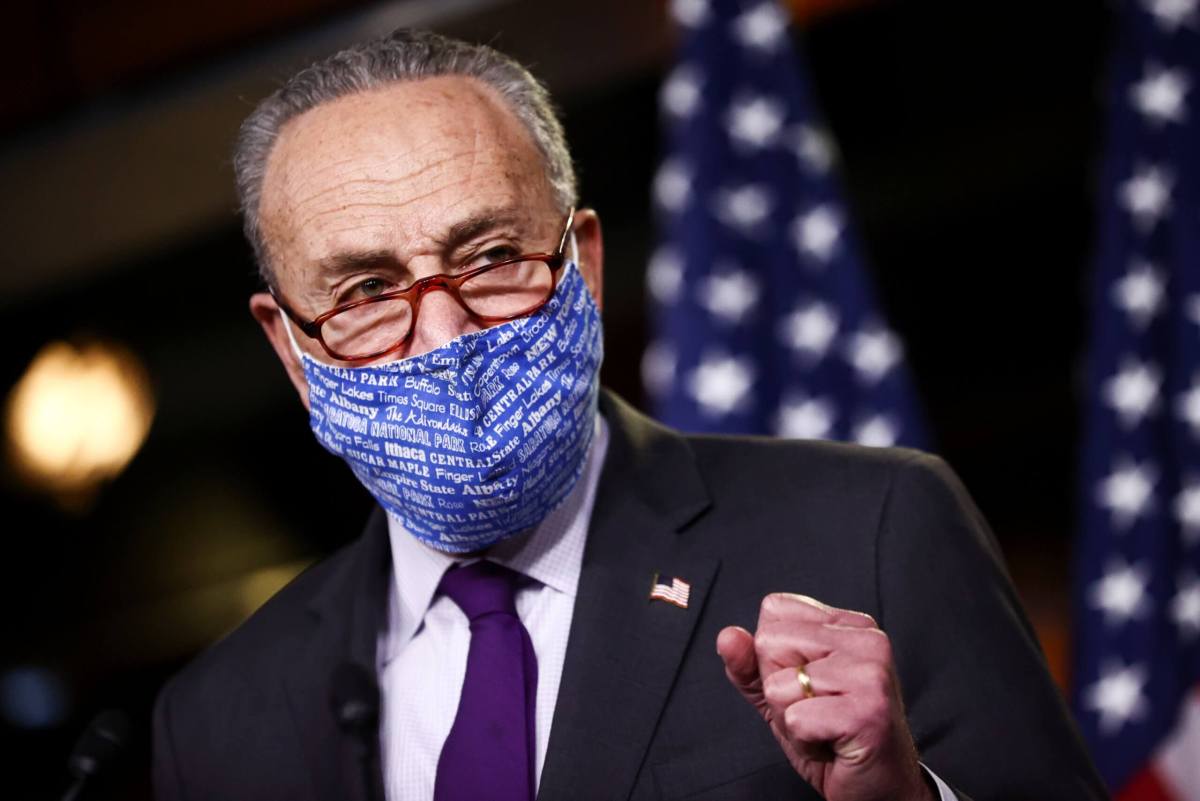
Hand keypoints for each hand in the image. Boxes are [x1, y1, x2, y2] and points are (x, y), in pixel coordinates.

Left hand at [717, 593, 932, 800]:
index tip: (809, 686)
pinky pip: (796, 718)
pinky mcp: (868, 710)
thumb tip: (727, 636)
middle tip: (818, 712)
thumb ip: (749, 664)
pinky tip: (833, 744)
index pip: (774, 610)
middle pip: (770, 641)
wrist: (880, 790)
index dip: (774, 656)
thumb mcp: (781, 695)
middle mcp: (866, 638)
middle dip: (778, 688)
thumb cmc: (833, 738)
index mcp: (847, 625)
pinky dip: (804, 741)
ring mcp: (871, 672)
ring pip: (778, 684)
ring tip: (825, 729)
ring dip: (791, 719)